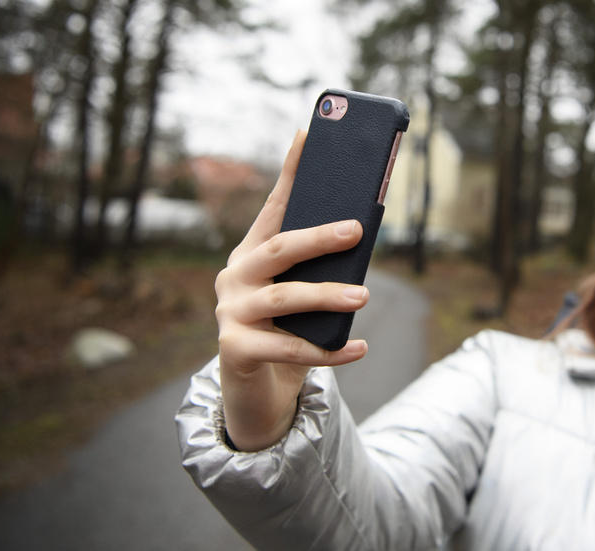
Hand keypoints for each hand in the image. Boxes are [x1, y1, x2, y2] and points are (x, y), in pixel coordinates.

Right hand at [214, 129, 370, 450]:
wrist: (254, 389)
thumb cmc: (285, 331)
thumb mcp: (299, 294)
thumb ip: (318, 268)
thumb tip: (361, 230)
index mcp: (251, 254)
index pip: (274, 207)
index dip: (292, 173)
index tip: (309, 135)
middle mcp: (234, 277)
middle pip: (278, 249)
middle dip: (318, 237)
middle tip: (357, 230)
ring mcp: (230, 313)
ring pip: (283, 299)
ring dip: (327, 295)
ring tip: (364, 295)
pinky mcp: (235, 350)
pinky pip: (288, 350)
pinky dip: (328, 351)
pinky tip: (359, 347)